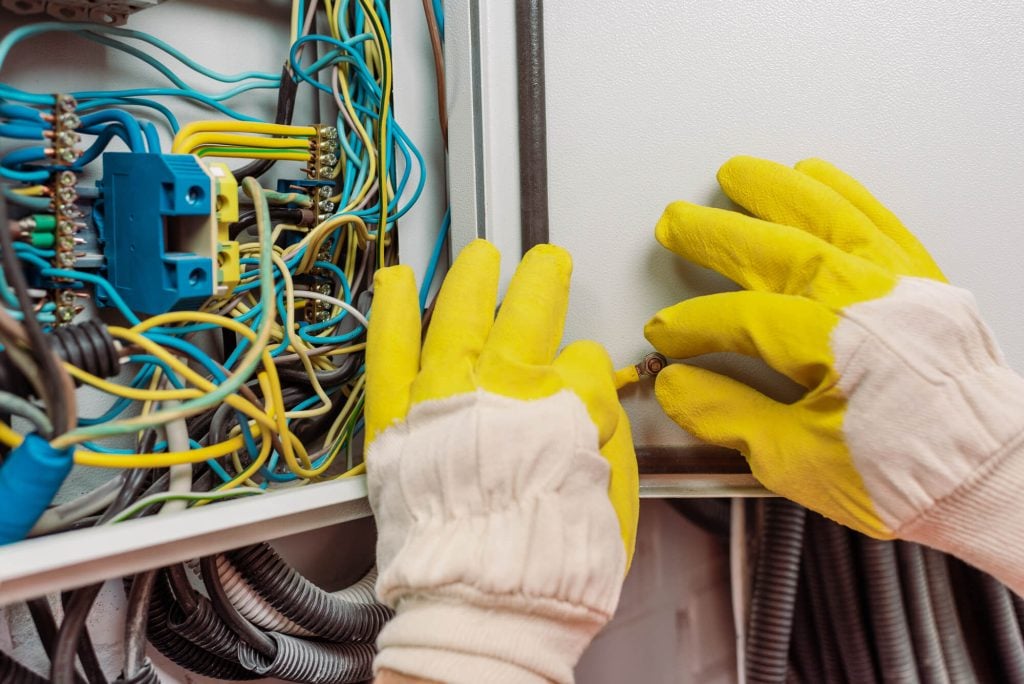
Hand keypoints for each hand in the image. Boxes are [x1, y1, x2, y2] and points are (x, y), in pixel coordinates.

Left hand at [365, 239, 638, 683]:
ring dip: (472, 278)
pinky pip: (390, 351)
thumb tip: (592, 403)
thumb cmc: (547, 567)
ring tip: (479, 256)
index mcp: (563, 409)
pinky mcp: (398, 421)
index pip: (582, 362)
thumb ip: (603, 438)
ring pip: (460, 313)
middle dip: (543, 281)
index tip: (579, 387)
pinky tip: (395, 281)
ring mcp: (445, 400)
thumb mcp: (610, 502)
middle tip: (546, 265)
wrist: (480, 606)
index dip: (584, 372)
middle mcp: (504, 392)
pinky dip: (392, 312)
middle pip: (529, 310)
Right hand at [645, 157, 1023, 591]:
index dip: (698, 322)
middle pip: (782, 252)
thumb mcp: (797, 462)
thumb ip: (729, 416)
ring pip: (832, 220)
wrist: (989, 477)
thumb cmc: (906, 475)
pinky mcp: (924, 284)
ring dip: (778, 192)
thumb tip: (679, 386)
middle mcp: (873, 303)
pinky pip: (881, 224)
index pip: (747, 318)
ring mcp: (902, 287)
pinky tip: (816, 175)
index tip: (667, 332)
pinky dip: (846, 194)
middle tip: (677, 221)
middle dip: (721, 235)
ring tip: (737, 173)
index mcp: (840, 346)